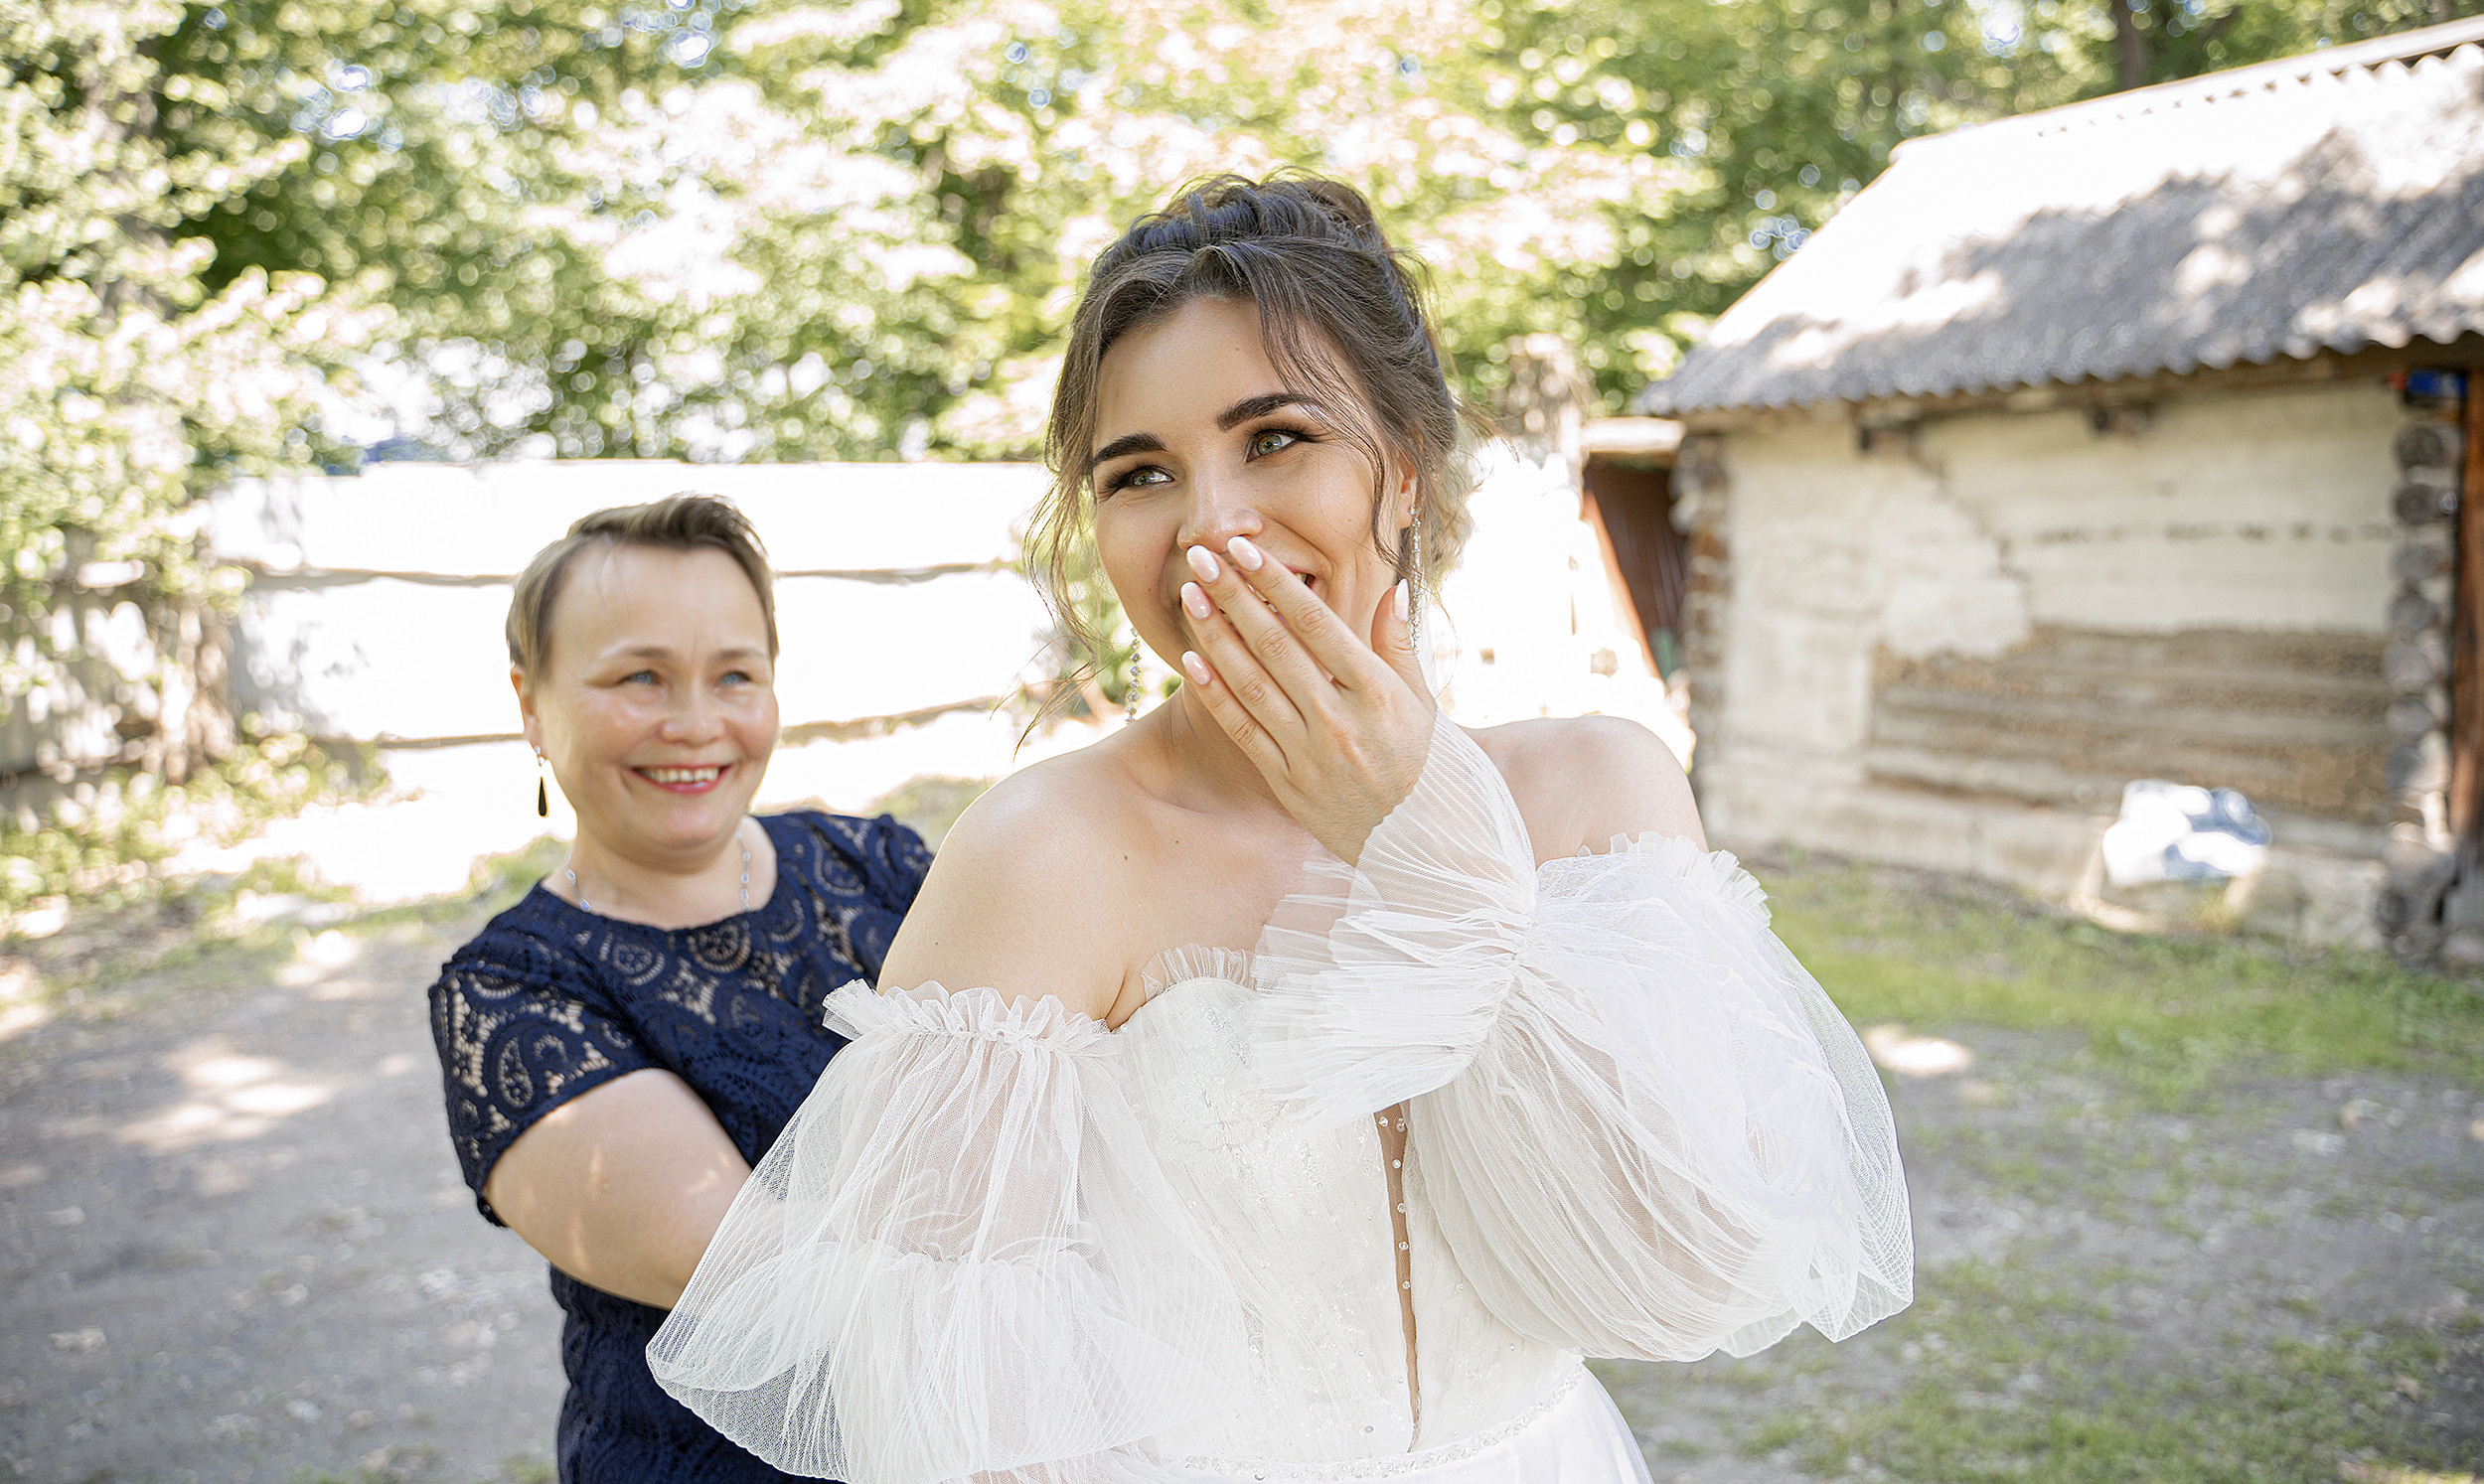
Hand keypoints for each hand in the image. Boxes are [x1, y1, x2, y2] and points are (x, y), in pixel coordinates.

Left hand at [1175, 536, 1435, 862]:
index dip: (1278, 583)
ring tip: (1191, 598)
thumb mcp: (1423, 702)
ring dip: (1216, 638)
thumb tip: (1395, 587)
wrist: (1422, 843)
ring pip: (1252, 686)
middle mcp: (1341, 721)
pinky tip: (1191, 661)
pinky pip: (1244, 732)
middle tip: (1204, 559)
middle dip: (1237, 598)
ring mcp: (1310, 754)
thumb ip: (1400, 646)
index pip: (1318, 626)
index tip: (1246, 550)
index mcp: (1377, 693)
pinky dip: (1216, 696)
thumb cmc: (1423, 763)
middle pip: (1277, 648)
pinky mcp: (1287, 783)